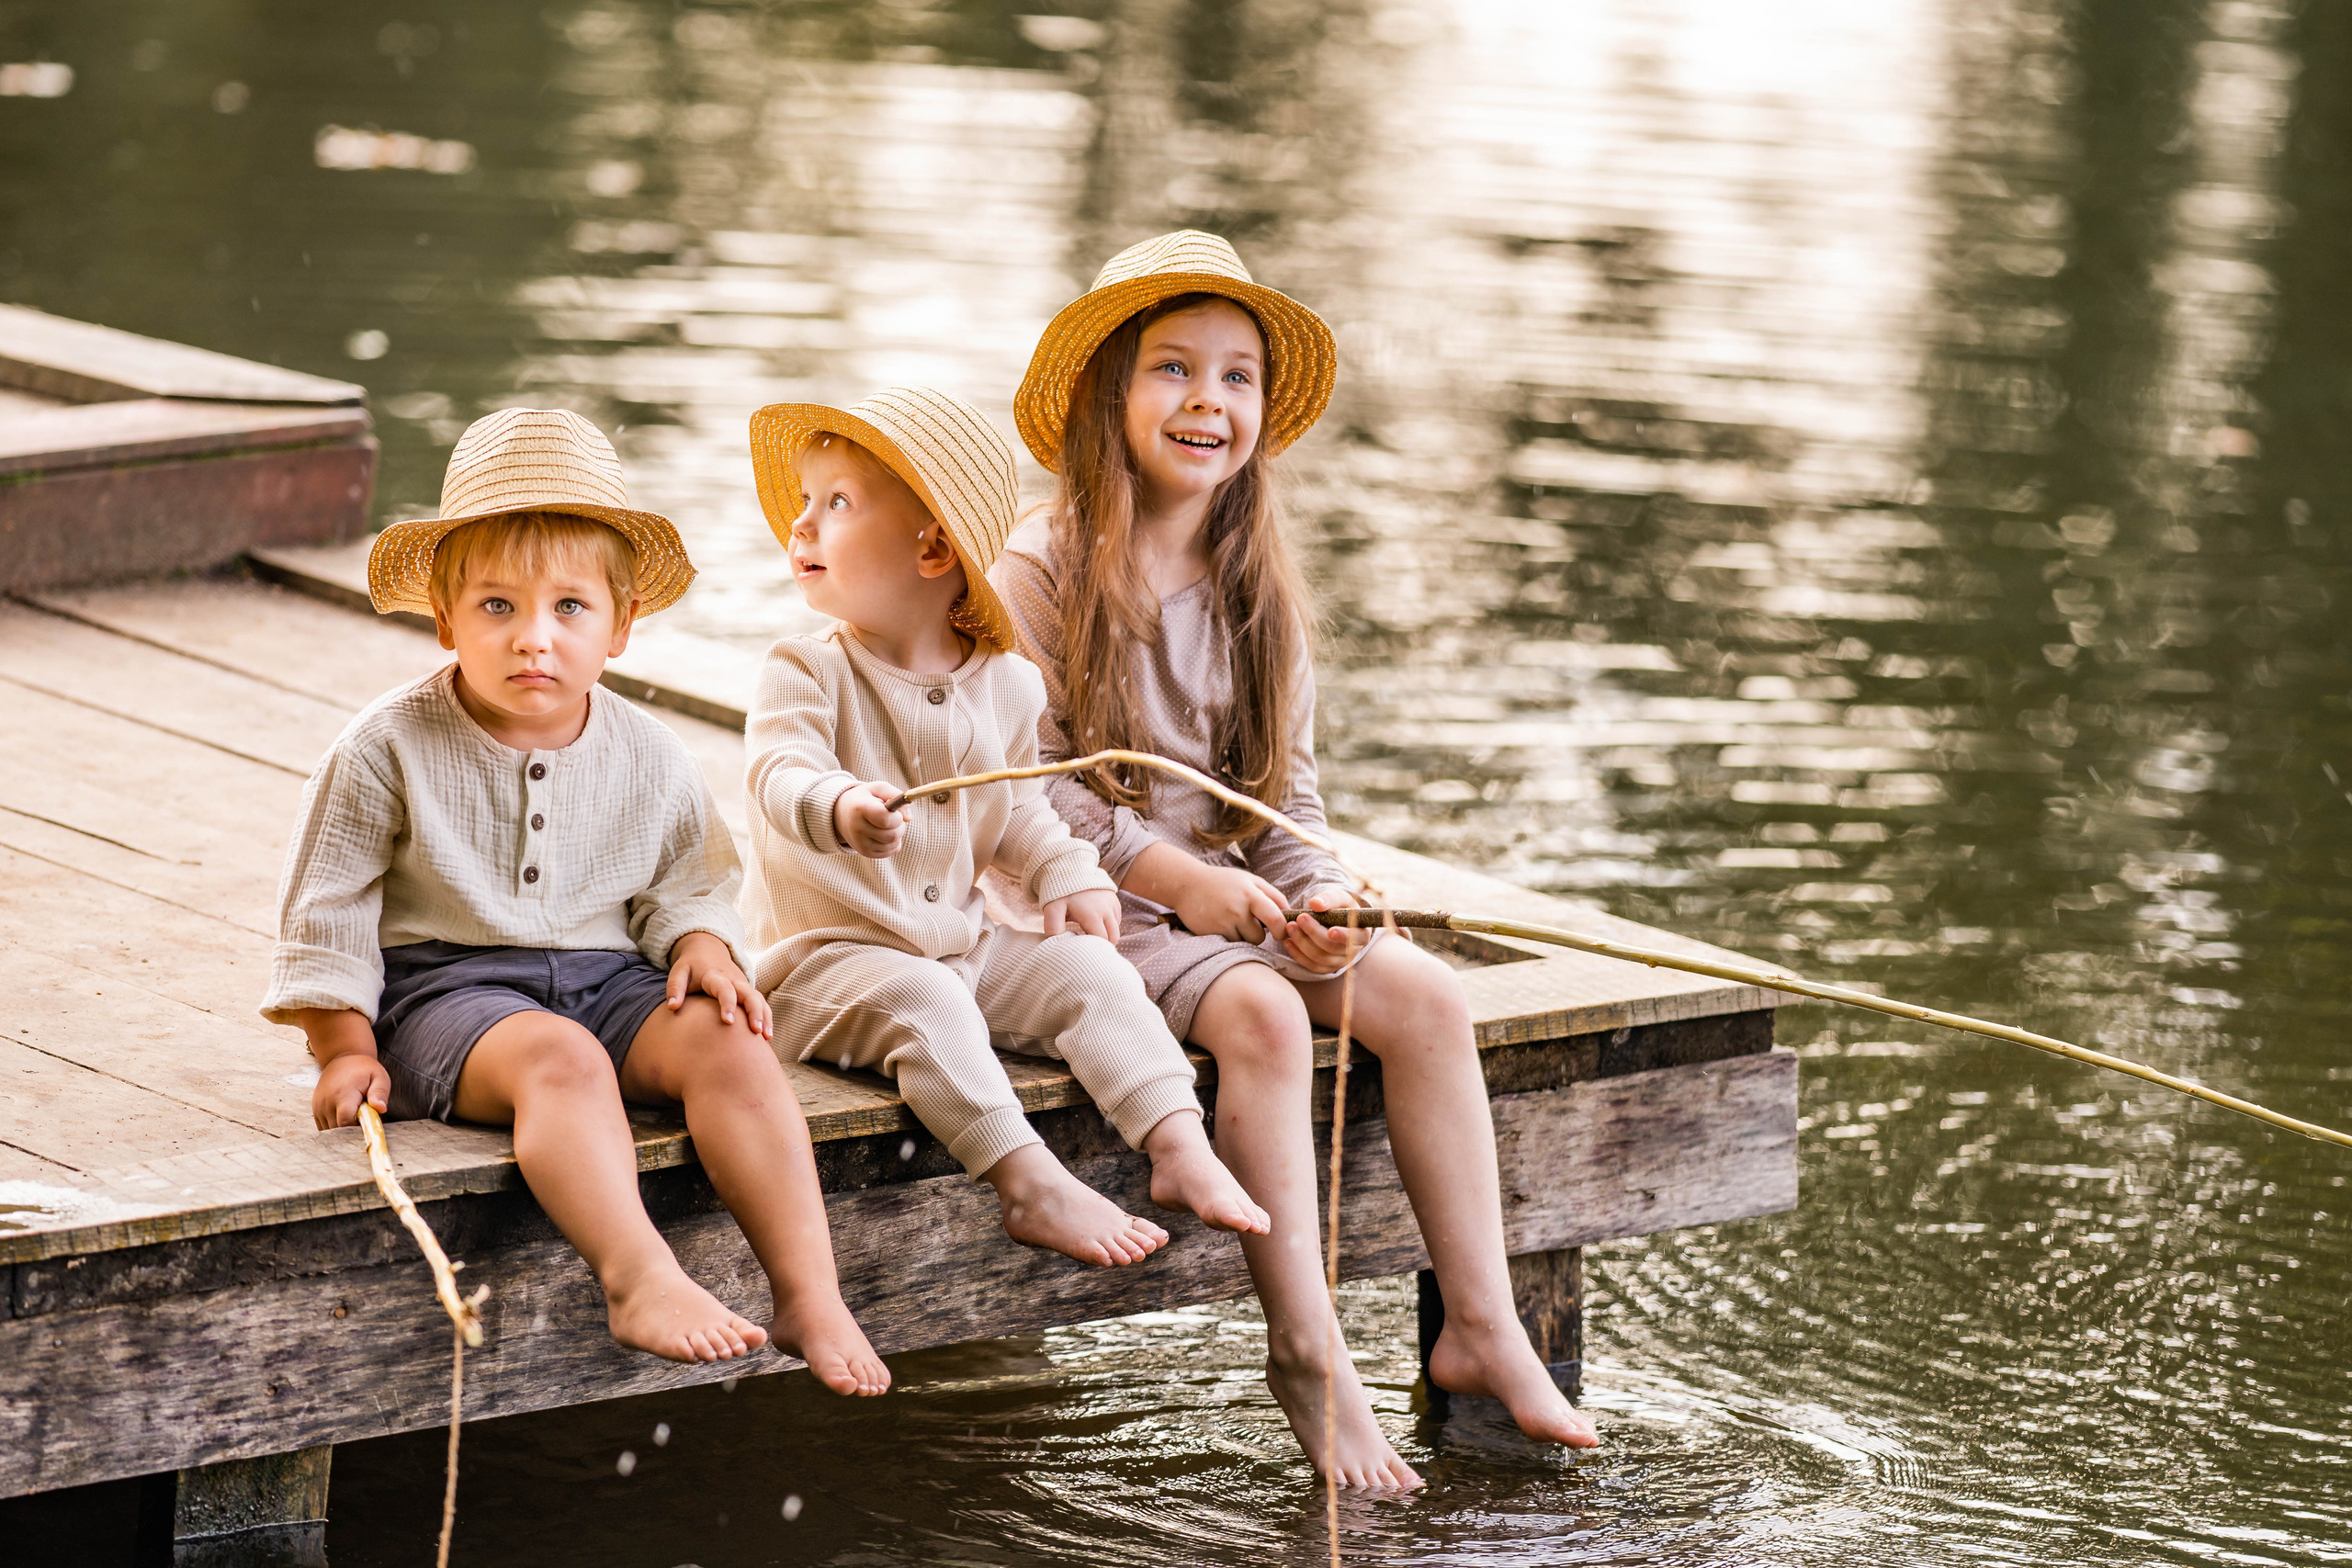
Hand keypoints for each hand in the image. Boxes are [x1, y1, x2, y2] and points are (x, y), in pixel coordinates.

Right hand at [295, 1008, 386, 1128]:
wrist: (343, 1058)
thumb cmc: (364, 1069)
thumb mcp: (379, 1076)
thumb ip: (380, 1093)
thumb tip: (381, 1109)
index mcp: (343, 1095)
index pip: (345, 1122)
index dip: (357, 1129)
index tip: (367, 1125)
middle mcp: (327, 1103)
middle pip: (337, 1130)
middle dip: (352, 1131)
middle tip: (364, 1120)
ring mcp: (319, 1107)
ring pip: (329, 1131)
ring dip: (343, 1130)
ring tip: (355, 1117)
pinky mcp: (315, 1109)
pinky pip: (324, 1128)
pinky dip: (334, 1128)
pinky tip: (346, 1118)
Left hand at [668, 931, 773, 1037]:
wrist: (707, 950)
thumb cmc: (691, 966)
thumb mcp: (679, 972)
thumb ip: (674, 988)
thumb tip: (673, 1007)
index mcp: (715, 976)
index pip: (724, 989)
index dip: (728, 1004)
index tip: (729, 1021)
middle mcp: (733, 980)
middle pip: (749, 994)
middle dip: (755, 1011)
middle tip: (756, 1031)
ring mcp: (743, 985)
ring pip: (759, 999)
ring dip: (765, 1016)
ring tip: (767, 1037)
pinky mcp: (748, 990)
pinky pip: (761, 1003)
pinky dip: (766, 1017)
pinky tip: (767, 1036)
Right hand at [833, 781, 905, 857]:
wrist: (842, 814)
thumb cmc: (865, 798)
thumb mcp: (878, 788)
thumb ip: (896, 795)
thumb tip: (909, 818)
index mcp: (861, 809)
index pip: (887, 819)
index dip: (897, 816)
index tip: (893, 811)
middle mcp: (858, 829)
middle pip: (893, 835)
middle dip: (900, 825)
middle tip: (893, 817)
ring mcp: (861, 844)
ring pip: (894, 844)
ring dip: (898, 833)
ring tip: (887, 824)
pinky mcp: (865, 852)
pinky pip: (892, 851)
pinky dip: (894, 842)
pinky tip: (884, 832)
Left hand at [1043, 887, 1122, 941]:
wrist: (1069, 868)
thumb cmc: (1059, 892)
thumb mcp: (1052, 909)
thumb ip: (1053, 928)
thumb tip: (1057, 943)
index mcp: (1092, 915)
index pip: (1102, 941)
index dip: (1094, 948)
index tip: (1083, 948)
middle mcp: (1106, 909)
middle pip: (1113, 937)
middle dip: (1104, 944)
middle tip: (1089, 947)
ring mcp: (1112, 903)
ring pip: (1116, 928)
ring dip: (1107, 934)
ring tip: (1090, 934)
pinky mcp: (1114, 899)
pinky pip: (1117, 918)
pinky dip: (1109, 924)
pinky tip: (1095, 923)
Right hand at [1170, 863, 1291, 944]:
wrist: (1187, 884)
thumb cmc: (1223, 882)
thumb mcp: (1249, 880)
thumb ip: (1272, 894)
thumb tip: (1290, 913)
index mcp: (1251, 893)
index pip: (1276, 918)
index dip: (1282, 930)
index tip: (1280, 933)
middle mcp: (1237, 909)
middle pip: (1260, 937)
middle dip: (1259, 935)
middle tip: (1252, 926)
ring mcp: (1223, 922)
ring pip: (1244, 942)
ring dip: (1242, 936)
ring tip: (1232, 921)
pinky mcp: (1211, 932)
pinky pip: (1229, 944)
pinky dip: (1229, 938)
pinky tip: (1221, 924)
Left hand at [1282, 886, 1375, 974]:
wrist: (1332, 918)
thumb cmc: (1339, 906)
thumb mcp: (1337, 897)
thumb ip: (1329, 898)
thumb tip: (1315, 904)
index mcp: (1361, 933)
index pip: (1356, 938)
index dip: (1344, 936)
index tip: (1330, 931)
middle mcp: (1352, 951)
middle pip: (1332, 948)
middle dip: (1314, 933)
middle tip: (1299, 918)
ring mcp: (1339, 962)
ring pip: (1319, 958)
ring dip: (1302, 942)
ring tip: (1290, 927)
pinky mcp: (1325, 967)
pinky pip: (1311, 966)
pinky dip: (1297, 954)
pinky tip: (1287, 941)